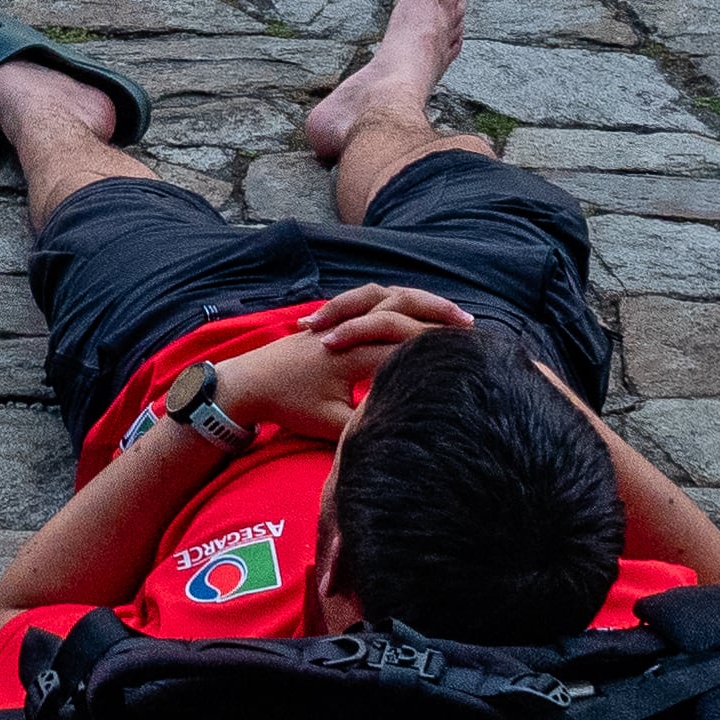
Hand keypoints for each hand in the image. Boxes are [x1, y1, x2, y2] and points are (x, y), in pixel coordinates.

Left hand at [208, 285, 475, 440]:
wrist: (246, 382)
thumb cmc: (288, 405)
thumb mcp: (331, 425)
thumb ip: (369, 422)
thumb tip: (406, 425)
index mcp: (355, 352)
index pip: (407, 342)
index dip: (441, 346)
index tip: (473, 353)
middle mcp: (352, 328)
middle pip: (403, 304)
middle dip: (438, 311)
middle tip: (469, 323)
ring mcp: (342, 319)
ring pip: (387, 295)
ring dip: (417, 300)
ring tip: (448, 313)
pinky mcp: (335, 320)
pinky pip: (372, 300)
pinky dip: (396, 301)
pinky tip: (413, 314)